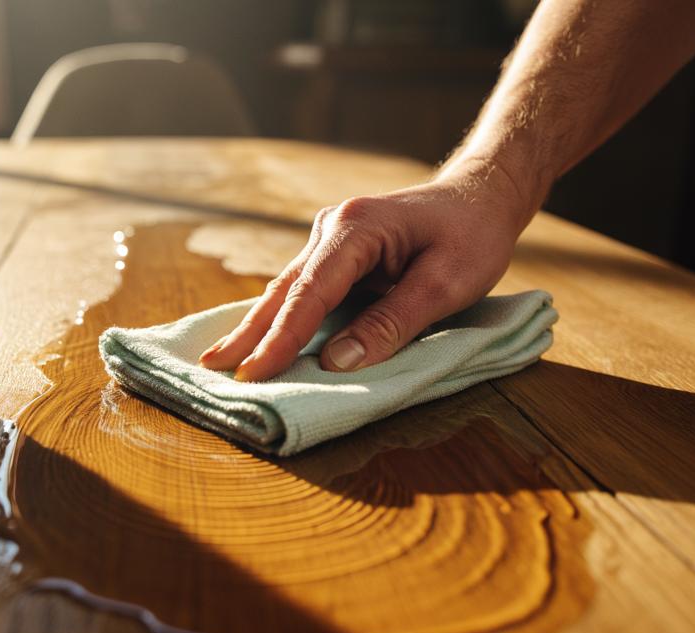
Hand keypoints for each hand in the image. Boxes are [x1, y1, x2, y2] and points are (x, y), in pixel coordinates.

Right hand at [199, 160, 537, 381]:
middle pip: (285, 289)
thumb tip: (337, 362)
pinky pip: (302, 290)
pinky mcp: (334, 252)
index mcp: (357, 228)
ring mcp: (329, 237)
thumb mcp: (447, 285)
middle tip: (212, 368)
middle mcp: (332, 227)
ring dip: (257, 327)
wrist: (482, 197)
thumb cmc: (473, 237)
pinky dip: (279, 317)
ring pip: (287, 290)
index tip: (255, 373)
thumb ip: (392, 323)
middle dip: (249, 332)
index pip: (312, 292)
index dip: (282, 337)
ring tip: (221, 360)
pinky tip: (255, 339)